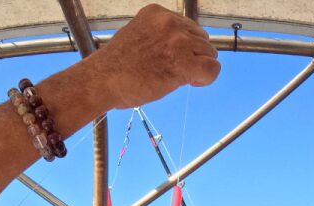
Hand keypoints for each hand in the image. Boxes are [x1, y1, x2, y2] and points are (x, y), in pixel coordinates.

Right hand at [90, 4, 219, 108]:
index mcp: (157, 13)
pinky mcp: (183, 62)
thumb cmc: (115, 67)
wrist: (101, 81)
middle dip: (193, 57)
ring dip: (198, 69)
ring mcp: (177, 41)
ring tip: (177, 78)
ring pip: (210, 54)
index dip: (186, 47)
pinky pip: (212, 69)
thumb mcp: (137, 36)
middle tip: (174, 72)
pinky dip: (206, 79)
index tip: (172, 59)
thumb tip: (180, 49)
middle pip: (202, 40)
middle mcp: (169, 22)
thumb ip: (159, 36)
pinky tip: (191, 83)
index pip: (188, 27)